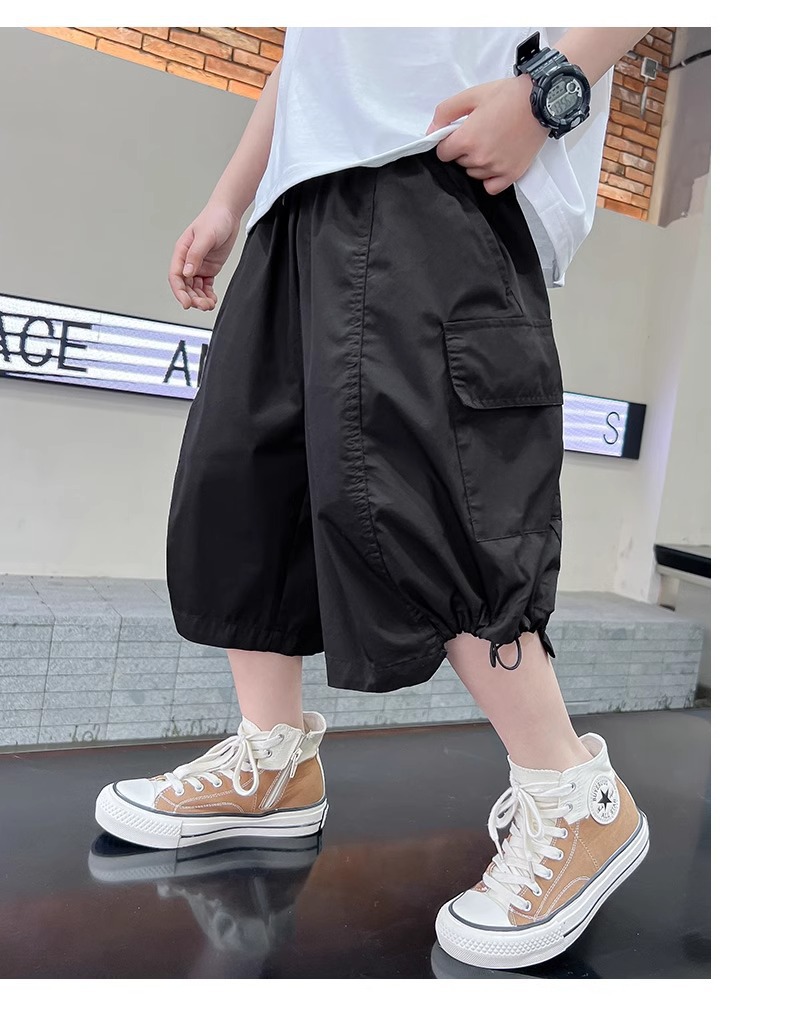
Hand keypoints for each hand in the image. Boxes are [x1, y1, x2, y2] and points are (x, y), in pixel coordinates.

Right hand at [168, 204, 240, 310]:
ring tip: (209, 305)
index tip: (186, 303)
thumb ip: (195, 255)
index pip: (176, 276)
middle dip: (192, 298)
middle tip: (202, 306)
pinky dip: (208, 294)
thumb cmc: (214, 219)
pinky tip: (212, 300)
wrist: (228, 214)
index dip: (179, 291)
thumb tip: (187, 272)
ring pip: (195, 288)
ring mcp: (198, 265)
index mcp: (182, 251)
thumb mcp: (205, 236)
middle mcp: (188, 260)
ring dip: (200, 298)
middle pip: (185, 285)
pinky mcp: (209, 268)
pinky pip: (205, 285)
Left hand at [427, 77, 549, 194]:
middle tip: (481, 132)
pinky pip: (490, 187)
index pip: (442, 153)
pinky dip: (490, 177)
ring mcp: (496, 169)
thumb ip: (446, 112)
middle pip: (459, 163)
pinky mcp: (511, 175)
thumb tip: (431, 132)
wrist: (540, 101)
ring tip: (492, 142)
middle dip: (464, 150)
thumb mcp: (471, 95)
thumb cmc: (508, 96)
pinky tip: (495, 161)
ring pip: (474, 173)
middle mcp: (480, 158)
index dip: (448, 142)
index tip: (458, 134)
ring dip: (477, 162)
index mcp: (467, 139)